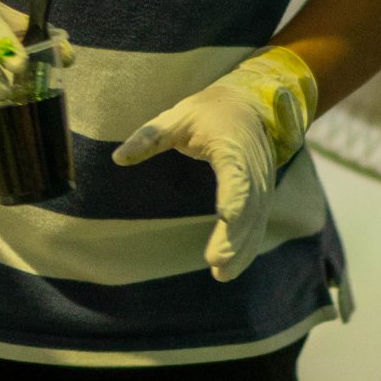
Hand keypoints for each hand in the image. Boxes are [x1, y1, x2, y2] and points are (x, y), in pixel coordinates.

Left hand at [112, 48, 318, 282]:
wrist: (252, 106)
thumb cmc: (209, 112)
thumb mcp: (178, 117)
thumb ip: (150, 137)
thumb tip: (118, 157)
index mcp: (233, 147)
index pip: (236, 175)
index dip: (234, 196)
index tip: (226, 216)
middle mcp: (253, 169)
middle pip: (248, 206)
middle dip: (235, 236)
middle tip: (217, 262)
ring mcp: (261, 184)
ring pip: (255, 220)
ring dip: (242, 249)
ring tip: (222, 274)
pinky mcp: (261, 196)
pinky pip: (257, 224)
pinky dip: (247, 248)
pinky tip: (231, 269)